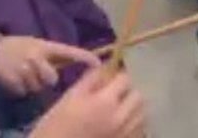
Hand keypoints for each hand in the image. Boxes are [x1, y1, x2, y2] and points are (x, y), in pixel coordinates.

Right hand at [0, 35, 98, 95]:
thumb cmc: (17, 46)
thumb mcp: (37, 44)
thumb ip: (55, 55)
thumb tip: (78, 62)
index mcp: (44, 46)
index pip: (69, 52)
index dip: (85, 58)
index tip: (98, 64)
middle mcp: (36, 57)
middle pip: (52, 79)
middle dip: (47, 78)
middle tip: (37, 72)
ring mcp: (23, 70)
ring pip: (37, 87)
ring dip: (32, 84)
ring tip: (22, 73)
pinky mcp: (12, 81)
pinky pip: (24, 92)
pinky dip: (21, 89)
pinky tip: (14, 79)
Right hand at [30, 68, 145, 137]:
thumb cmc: (56, 124)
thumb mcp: (70, 97)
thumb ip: (92, 79)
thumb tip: (107, 66)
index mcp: (105, 102)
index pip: (125, 79)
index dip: (118, 77)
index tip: (111, 80)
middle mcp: (120, 118)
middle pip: (138, 97)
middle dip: (129, 92)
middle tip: (115, 95)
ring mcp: (124, 134)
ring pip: (142, 114)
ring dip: (134, 108)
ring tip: (119, 110)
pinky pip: (138, 131)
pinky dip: (134, 124)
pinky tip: (120, 125)